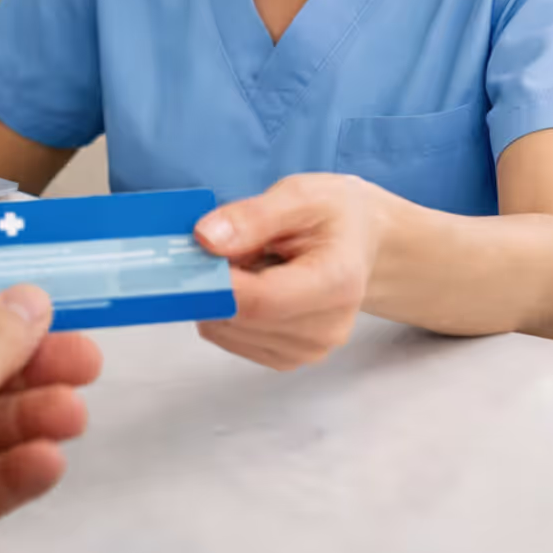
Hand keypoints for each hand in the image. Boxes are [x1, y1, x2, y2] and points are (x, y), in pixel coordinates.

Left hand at [194, 173, 384, 369]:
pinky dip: (227, 310)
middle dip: (216, 281)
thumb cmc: (333, 216)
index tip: (193, 254)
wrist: (360, 242)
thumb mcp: (300, 194)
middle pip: (240, 318)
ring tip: (249, 262)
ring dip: (221, 296)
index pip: (262, 301)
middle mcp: (326, 327)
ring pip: (228, 330)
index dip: (217, 282)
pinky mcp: (287, 357)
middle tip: (224, 245)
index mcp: (337, 283)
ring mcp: (307, 349)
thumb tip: (206, 239)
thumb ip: (253, 216)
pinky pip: (230, 338)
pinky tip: (251, 284)